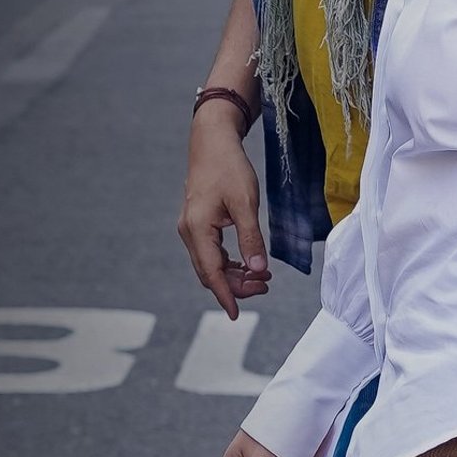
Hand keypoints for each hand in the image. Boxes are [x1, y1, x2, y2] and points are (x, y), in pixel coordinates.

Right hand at [178, 104, 269, 320]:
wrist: (212, 141)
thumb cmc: (229, 167)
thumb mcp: (245, 202)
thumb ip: (251, 238)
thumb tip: (258, 269)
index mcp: (198, 228)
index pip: (211, 273)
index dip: (225, 295)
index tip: (236, 315)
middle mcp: (189, 232)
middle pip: (210, 272)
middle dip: (236, 285)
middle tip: (266, 286)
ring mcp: (192, 228)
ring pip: (210, 264)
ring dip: (235, 275)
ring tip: (263, 277)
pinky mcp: (198, 223)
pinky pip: (211, 252)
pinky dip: (229, 262)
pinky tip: (249, 263)